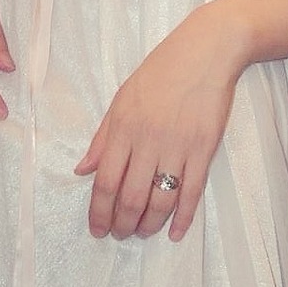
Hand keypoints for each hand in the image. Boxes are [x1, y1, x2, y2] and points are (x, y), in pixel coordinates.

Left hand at [74, 8, 242, 240]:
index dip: (99, 211)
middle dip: (122, 224)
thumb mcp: (122, 98)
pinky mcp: (204, 149)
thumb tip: (82, 170)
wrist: (205, 51)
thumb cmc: (160, 72)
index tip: (97, 228)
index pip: (105, 181)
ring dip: (148, 224)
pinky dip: (183, 217)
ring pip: (160, 200)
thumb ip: (103, 137)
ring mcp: (178, 146)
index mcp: (123, 128)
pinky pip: (192, 192)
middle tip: (119, 235)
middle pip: (131, 197)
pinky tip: (174, 232)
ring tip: (142, 233)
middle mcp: (148, 141)